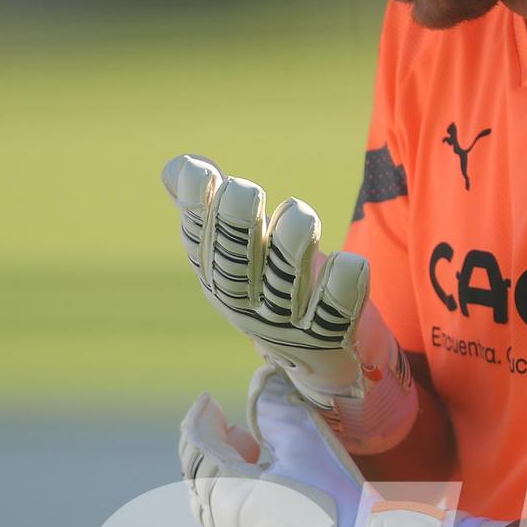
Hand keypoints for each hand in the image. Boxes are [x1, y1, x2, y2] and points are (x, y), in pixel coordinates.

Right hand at [162, 154, 417, 452]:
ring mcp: (286, 326)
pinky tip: (348, 261)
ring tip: (299, 216)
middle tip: (246, 190)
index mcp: (219, 277)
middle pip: (234, 269)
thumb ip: (211, 208)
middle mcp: (246, 304)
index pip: (201, 242)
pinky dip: (342, 288)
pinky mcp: (328, 338)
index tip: (202, 172)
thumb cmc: (268, 289)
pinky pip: (335, 313)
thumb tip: (179, 166)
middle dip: (236, 228)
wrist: (314, 360)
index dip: (198, 210)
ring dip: (289, 250)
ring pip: (284, 287)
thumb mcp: (235, 253)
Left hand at [179, 367, 456, 526]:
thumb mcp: (306, 441)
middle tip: (233, 430)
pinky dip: (244, 511)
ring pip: (217, 515)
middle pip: (200, 485)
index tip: (207, 401)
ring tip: (256, 463)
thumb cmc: (336, 498)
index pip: (198, 450)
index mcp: (227, 496)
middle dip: (210, 452)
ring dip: (227, 482)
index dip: (199, 421)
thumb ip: (276, 406)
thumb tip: (263, 379)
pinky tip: (273, 502)